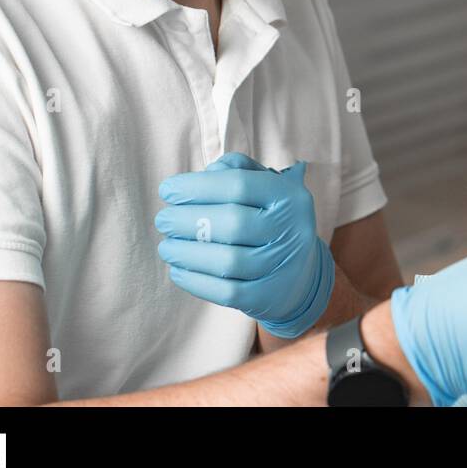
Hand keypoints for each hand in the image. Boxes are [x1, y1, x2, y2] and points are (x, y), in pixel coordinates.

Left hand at [155, 151, 333, 338]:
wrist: (302, 273)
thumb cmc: (270, 220)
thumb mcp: (263, 187)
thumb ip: (235, 170)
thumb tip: (204, 175)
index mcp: (289, 196)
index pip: (239, 184)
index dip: (197, 186)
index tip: (167, 190)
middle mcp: (292, 230)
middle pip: (232, 223)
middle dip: (187, 220)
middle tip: (163, 220)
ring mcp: (282, 266)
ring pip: (228, 261)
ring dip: (186, 253)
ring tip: (167, 246)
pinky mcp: (268, 297)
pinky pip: (226, 292)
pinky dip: (195, 281)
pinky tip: (178, 270)